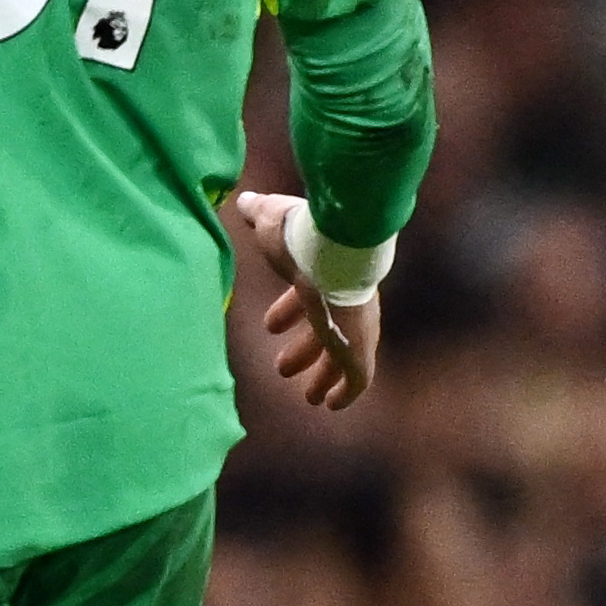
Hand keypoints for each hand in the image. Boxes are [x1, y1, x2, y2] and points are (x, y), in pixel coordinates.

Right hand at [225, 189, 382, 409]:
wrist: (338, 245)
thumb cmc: (302, 233)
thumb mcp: (272, 220)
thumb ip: (261, 213)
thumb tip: (248, 201)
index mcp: (326, 275)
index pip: (309, 298)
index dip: (289, 312)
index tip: (271, 326)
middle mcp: (344, 303)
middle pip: (326, 333)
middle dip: (304, 351)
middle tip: (282, 367)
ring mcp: (353, 327)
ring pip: (341, 359)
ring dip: (322, 376)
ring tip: (308, 396)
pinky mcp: (357, 346)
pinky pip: (356, 378)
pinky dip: (345, 392)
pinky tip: (331, 405)